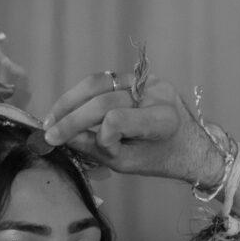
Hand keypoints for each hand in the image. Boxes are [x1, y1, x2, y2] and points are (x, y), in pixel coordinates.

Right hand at [42, 71, 222, 183]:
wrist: (191, 144)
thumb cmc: (162, 160)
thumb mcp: (131, 164)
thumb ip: (99, 149)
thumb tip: (65, 136)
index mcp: (162, 119)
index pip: (117, 120)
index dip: (99, 136)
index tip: (91, 150)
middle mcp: (156, 93)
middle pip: (103, 99)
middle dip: (71, 117)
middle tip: (49, 134)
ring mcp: (147, 80)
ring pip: (99, 82)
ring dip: (70, 100)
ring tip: (51, 119)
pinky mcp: (139, 76)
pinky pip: (104, 81)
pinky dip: (82, 94)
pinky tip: (67, 108)